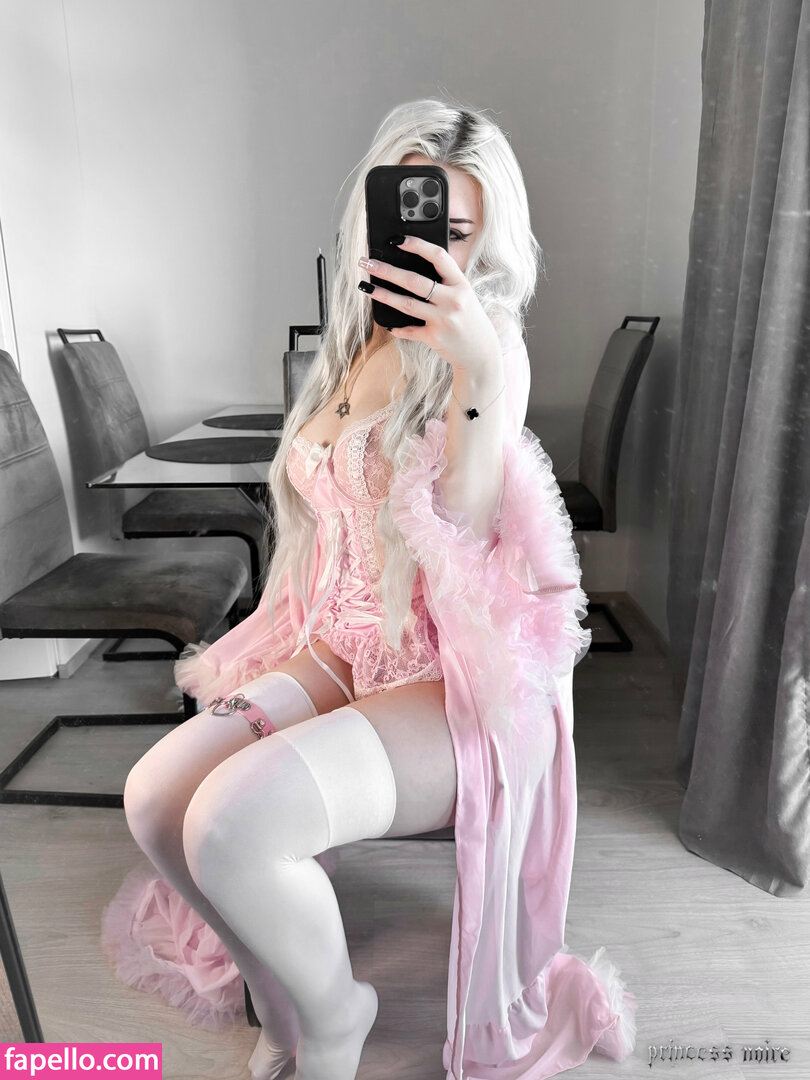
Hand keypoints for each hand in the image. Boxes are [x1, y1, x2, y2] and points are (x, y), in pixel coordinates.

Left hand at [358, 235, 500, 380]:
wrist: (481, 353)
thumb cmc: (469, 320)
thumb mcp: (465, 296)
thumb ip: (446, 282)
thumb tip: (412, 268)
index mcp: (461, 284)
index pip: (438, 256)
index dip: (417, 245)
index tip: (398, 240)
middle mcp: (453, 300)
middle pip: (414, 280)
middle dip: (387, 270)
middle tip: (368, 263)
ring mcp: (443, 319)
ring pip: (406, 304)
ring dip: (383, 294)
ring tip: (367, 287)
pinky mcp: (434, 338)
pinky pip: (409, 330)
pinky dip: (396, 327)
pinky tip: (386, 323)